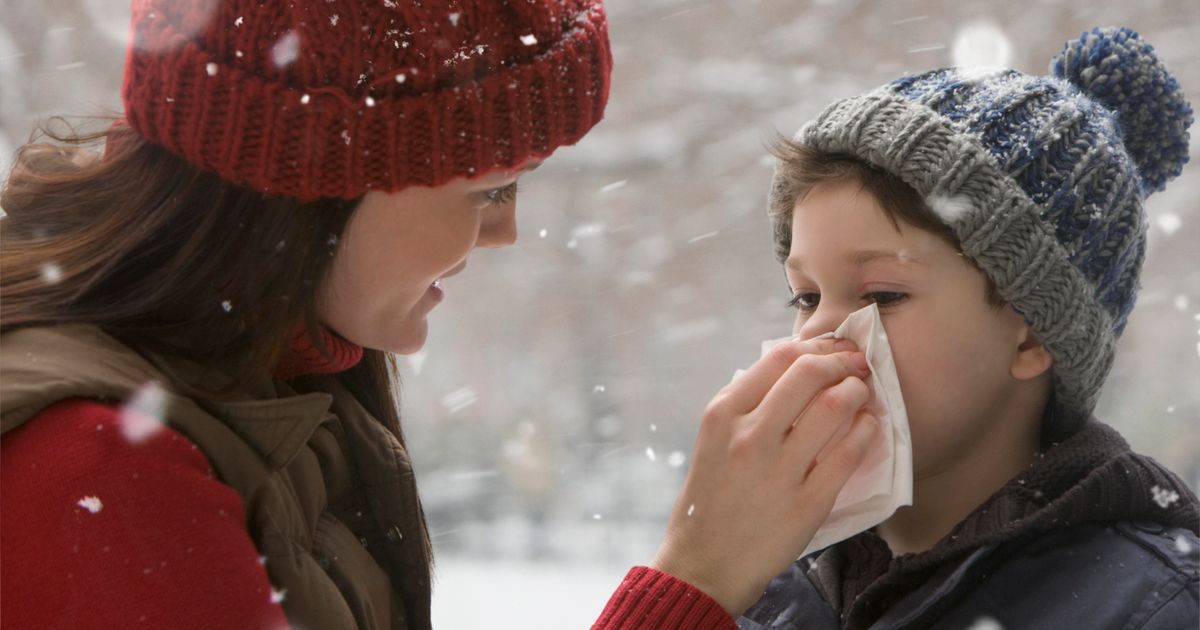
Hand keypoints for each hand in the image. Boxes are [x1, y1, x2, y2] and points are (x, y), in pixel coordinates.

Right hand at [649, 337, 877, 616]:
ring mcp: (778, 469)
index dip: (816, 346)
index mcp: (723, 413)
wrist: (705, 564)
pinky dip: (865, 432)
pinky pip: (848, 454)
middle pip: (809, 373)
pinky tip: (868, 428)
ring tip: (863, 393)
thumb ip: (748, 405)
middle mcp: (749, 435)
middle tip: (857, 366)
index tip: (833, 349)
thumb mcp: (714, 439)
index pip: (779, 357)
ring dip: (857, 391)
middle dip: (842, 362)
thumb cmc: (712, 498)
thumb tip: (799, 368)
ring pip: (834, 407)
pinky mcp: (806, 503)